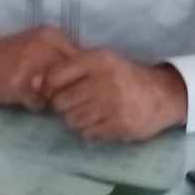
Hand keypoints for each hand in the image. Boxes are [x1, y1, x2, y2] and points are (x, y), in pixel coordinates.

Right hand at [0, 26, 78, 109]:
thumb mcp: (38, 46)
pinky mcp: (19, 83)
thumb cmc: (9, 55)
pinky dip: (36, 106)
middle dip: (71, 91)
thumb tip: (92, 75)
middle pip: (74, 77)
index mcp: (52, 35)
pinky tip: (28, 101)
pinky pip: (39, 103)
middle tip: (63, 99)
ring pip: (59, 92)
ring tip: (45, 99)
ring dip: (55, 101)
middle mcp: (44, 46)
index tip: (80, 88)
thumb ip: (62, 56)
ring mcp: (31, 64)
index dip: (85, 77)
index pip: (85, 59)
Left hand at [44, 50, 187, 141]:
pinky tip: (101, 123)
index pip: (55, 77)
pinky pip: (88, 134)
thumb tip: (33, 83)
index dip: (48, 89)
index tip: (53, 94)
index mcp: (97, 60)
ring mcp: (113, 104)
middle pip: (60, 102)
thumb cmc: (124, 76)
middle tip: (76, 105)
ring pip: (72, 121)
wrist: (161, 94)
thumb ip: (69, 68)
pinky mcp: (119, 125)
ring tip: (90, 114)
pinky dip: (90, 132)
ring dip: (76, 120)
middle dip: (64, 107)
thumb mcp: (101, 61)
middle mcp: (104, 80)